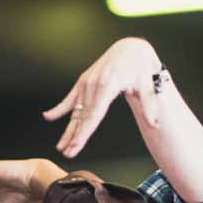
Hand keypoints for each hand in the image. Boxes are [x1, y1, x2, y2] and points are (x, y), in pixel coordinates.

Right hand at [44, 38, 164, 159]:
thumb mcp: (147, 85)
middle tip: (67, 153)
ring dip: (68, 130)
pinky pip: (70, 98)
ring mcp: (86, 83)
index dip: (84, 132)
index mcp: (108, 85)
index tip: (76, 145)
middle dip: (74, 136)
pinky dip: (59, 108)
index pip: (94, 115)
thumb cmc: (139, 67)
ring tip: (60, 147)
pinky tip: (48, 116)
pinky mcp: (83, 82)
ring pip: (75, 111)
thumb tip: (155, 125)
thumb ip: (149, 106)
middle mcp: (93, 85)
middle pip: (82, 116)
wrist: (130, 49)